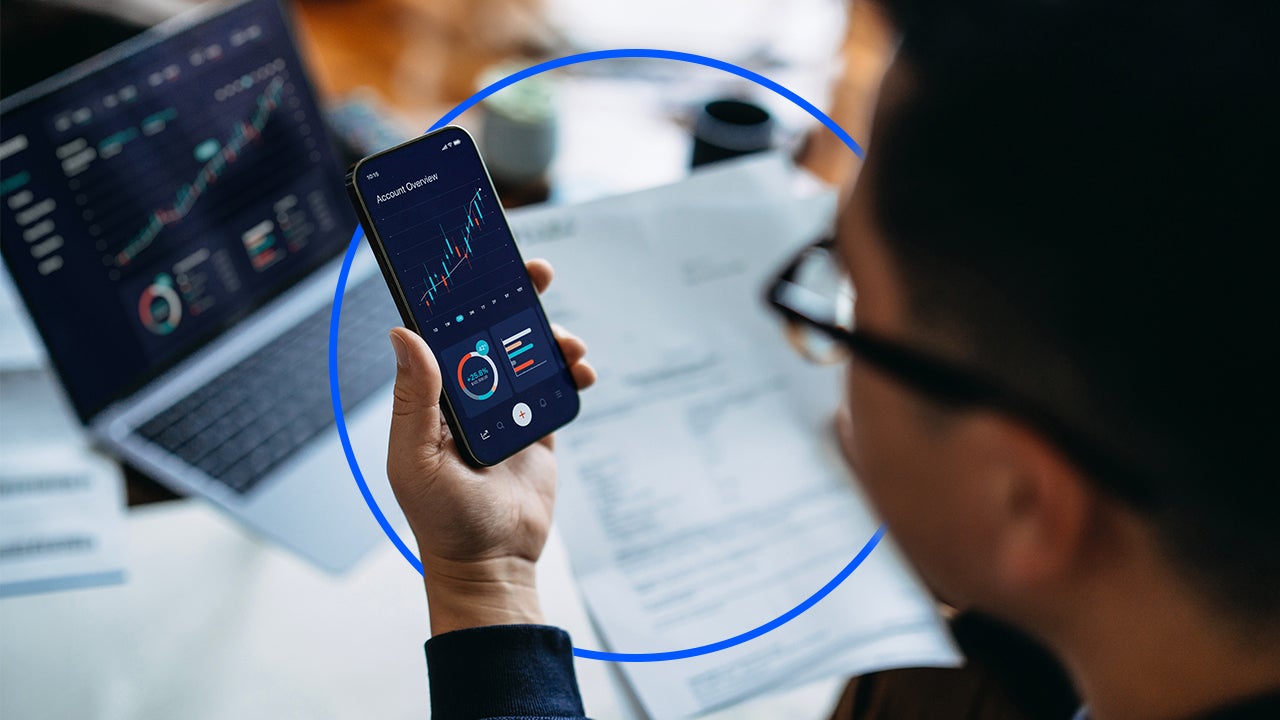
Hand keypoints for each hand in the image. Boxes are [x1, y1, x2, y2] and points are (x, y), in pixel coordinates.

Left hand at [386, 259, 595, 634]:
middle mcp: (470, 391)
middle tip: (535, 272)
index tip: (475, 259)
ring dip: (552, 335)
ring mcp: (507, 406)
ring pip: (531, 351)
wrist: (494, 563)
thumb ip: (415, 397)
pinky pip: (559, 383)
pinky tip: (582, 371)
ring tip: (568, 344)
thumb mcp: (416, 458)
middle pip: (493, 328)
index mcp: (434, 392)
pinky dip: (573, 370)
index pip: (444, 328)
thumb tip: (403, 332)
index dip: (458, 292)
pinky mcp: (540, 425)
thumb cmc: (443, 518)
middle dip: (514, 296)